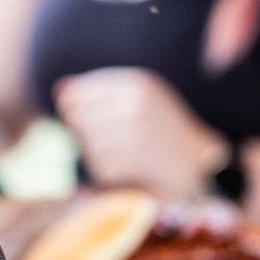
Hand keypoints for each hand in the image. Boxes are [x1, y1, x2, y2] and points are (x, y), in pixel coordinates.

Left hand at [53, 67, 226, 199]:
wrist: (200, 167)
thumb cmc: (162, 134)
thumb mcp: (137, 103)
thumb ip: (96, 95)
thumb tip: (58, 89)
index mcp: (136, 83)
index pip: (76, 95)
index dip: (77, 114)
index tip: (99, 126)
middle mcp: (137, 102)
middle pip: (78, 120)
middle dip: (88, 138)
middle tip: (119, 146)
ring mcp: (137, 130)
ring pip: (87, 145)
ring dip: (100, 158)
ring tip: (128, 159)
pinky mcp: (136, 159)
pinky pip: (100, 168)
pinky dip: (110, 175)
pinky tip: (131, 172)